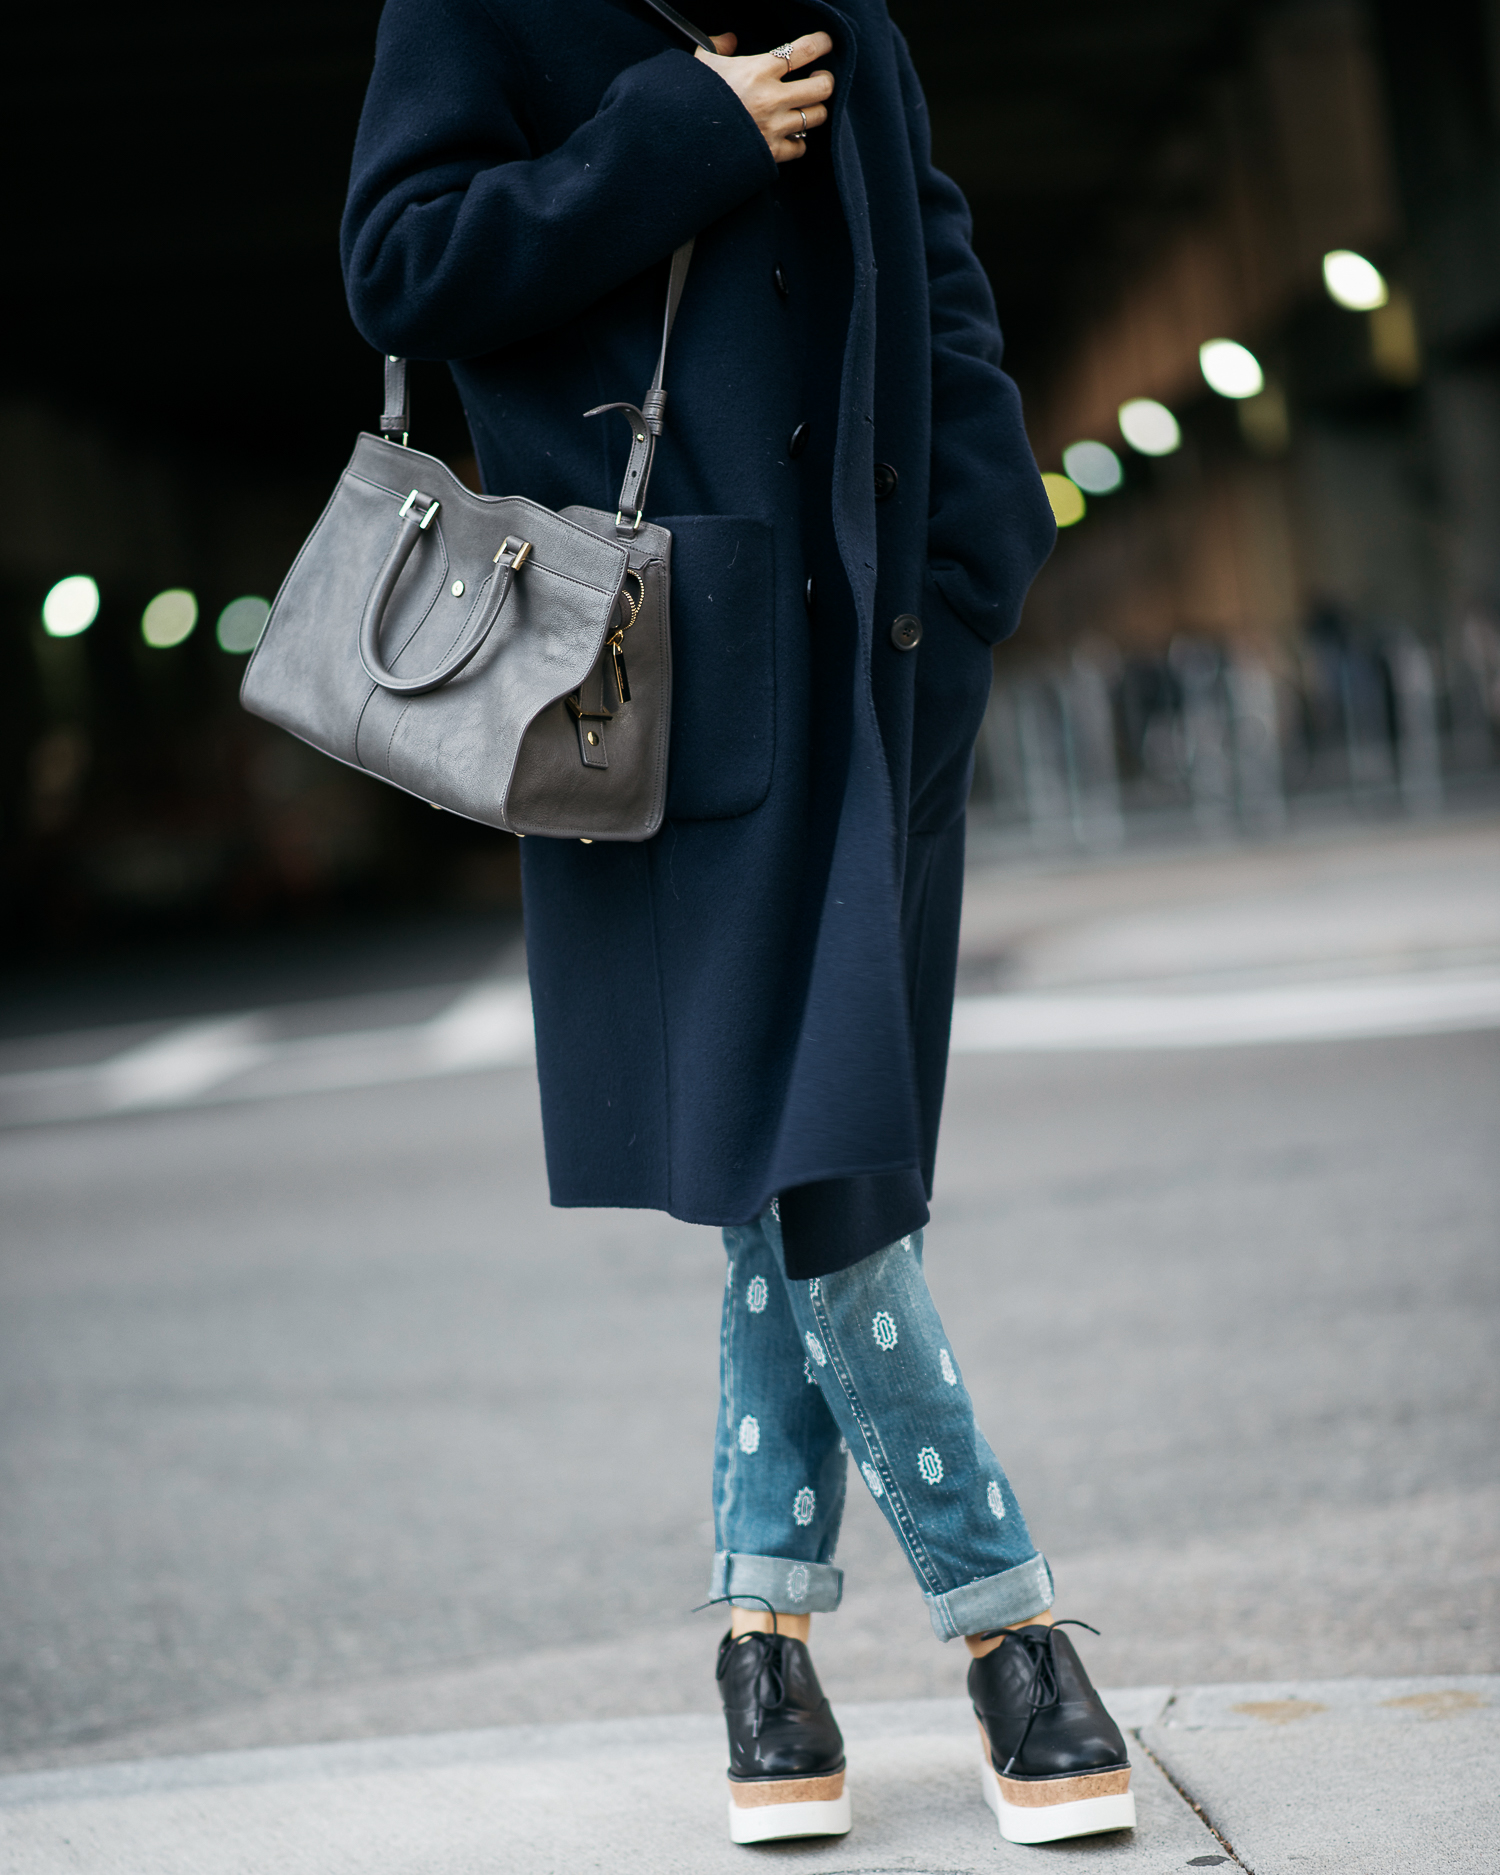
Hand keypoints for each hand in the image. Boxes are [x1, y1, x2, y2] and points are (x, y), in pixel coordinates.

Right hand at [695, 31, 833, 162]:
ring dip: (814, 111)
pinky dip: (798, 142)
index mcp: (759, 70)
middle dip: (826, 81)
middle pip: (822, 87)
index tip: (827, 44)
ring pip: (816, 117)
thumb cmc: (692, 100)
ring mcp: (774, 127)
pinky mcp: (771, 153)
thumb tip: (730, 40)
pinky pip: (800, 148)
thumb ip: (718, 46)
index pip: (805, 50)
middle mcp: (772, 98)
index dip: (823, 44)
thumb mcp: (701, 64)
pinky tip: (790, 135)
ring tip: (806, 107)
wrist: (683, 140)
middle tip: (820, 79)